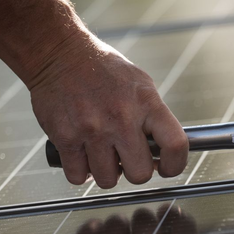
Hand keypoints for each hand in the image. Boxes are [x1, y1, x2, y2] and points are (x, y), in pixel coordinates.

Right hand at [30, 35, 187, 188]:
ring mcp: (92, 130)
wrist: (57, 52)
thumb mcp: (140, 84)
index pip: (175, 145)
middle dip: (134, 171)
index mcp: (146, 103)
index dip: (174, 165)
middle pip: (140, 175)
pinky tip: (82, 153)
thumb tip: (164, 152)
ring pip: (108, 181)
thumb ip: (154, 117)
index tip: (165, 167)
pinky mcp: (65, 137)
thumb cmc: (102, 69)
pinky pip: (78, 177)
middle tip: (126, 158)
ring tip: (101, 152)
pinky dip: (80, 171)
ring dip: (105, 172)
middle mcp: (121, 118)